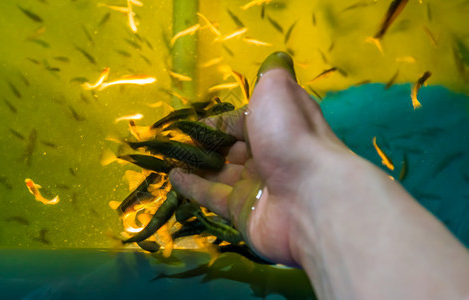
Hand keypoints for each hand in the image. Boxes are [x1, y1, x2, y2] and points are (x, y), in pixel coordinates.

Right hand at [170, 52, 348, 265]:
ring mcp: (255, 186)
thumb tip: (275, 60)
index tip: (192, 123)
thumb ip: (271, 74)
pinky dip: (192, 187)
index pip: (242, 121)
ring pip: (219, 173)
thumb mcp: (278, 90)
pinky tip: (172, 176)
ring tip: (169, 158)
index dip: (219, 121)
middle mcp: (269, 155)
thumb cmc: (290, 137)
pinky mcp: (243, 212)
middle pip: (231, 148)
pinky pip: (212, 196)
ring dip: (195, 164)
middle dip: (205, 145)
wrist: (309, 196)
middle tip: (176, 142)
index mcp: (278, 125)